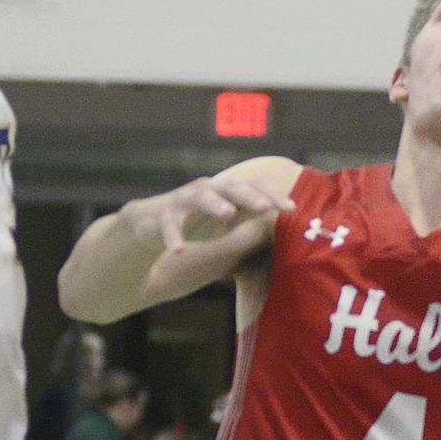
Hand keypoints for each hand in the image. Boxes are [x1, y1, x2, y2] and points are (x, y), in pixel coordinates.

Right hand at [119, 176, 294, 253]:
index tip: (291, 208)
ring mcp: (183, 201)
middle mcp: (207, 190)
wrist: (148, 224)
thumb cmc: (195, 221)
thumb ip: (250, 215)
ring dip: (215, 204)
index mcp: (226, 192)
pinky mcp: (161, 215)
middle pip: (230, 187)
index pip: (253, 188)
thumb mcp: (226, 218)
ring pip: (200, 197)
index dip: (272, 195)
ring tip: (228, 214)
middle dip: (248, 195)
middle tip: (264, 206)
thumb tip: (285, 222)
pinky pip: (168, 226)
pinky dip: (173, 237)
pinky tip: (179, 251)